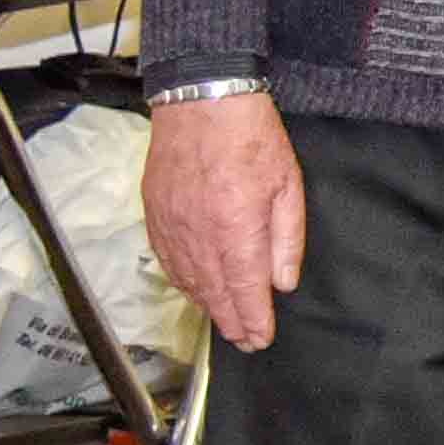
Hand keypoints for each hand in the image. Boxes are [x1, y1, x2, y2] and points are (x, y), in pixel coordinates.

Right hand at [143, 89, 306, 353]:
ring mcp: (171, 226)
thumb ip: (286, 239)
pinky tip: (193, 289)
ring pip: (187, 279)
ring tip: (224, 322)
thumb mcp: (288, 186)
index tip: (261, 339)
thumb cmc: (251, 138)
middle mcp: (199, 235)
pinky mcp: (155, 214)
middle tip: (245, 341)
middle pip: (213, 292)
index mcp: (236, 230)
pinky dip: (181, 280)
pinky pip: (166, 259)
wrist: (202, 103)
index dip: (252, 320)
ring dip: (206, 305)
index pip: (244, 290)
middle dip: (231, 321)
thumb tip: (281, 282)